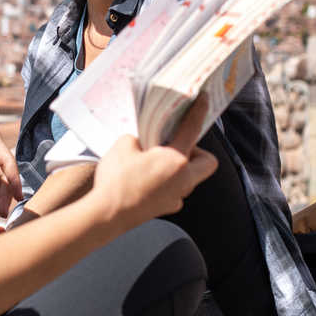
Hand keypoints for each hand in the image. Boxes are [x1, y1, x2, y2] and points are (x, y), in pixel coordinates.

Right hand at [91, 94, 216, 228]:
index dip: (199, 112)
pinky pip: (174, 191)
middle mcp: (183, 180)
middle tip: (178, 145)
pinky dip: (167, 183)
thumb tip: (143, 143)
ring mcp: (177, 197)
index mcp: (175, 159)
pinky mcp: (167, 208)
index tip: (204, 100)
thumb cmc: (117, 180)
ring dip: (180, 168)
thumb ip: (139, 138)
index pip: (192, 129)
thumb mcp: (123, 145)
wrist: (107, 215)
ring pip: (190, 178)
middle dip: (198, 152)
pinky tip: (148, 180)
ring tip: (157, 161)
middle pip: (207, 162)